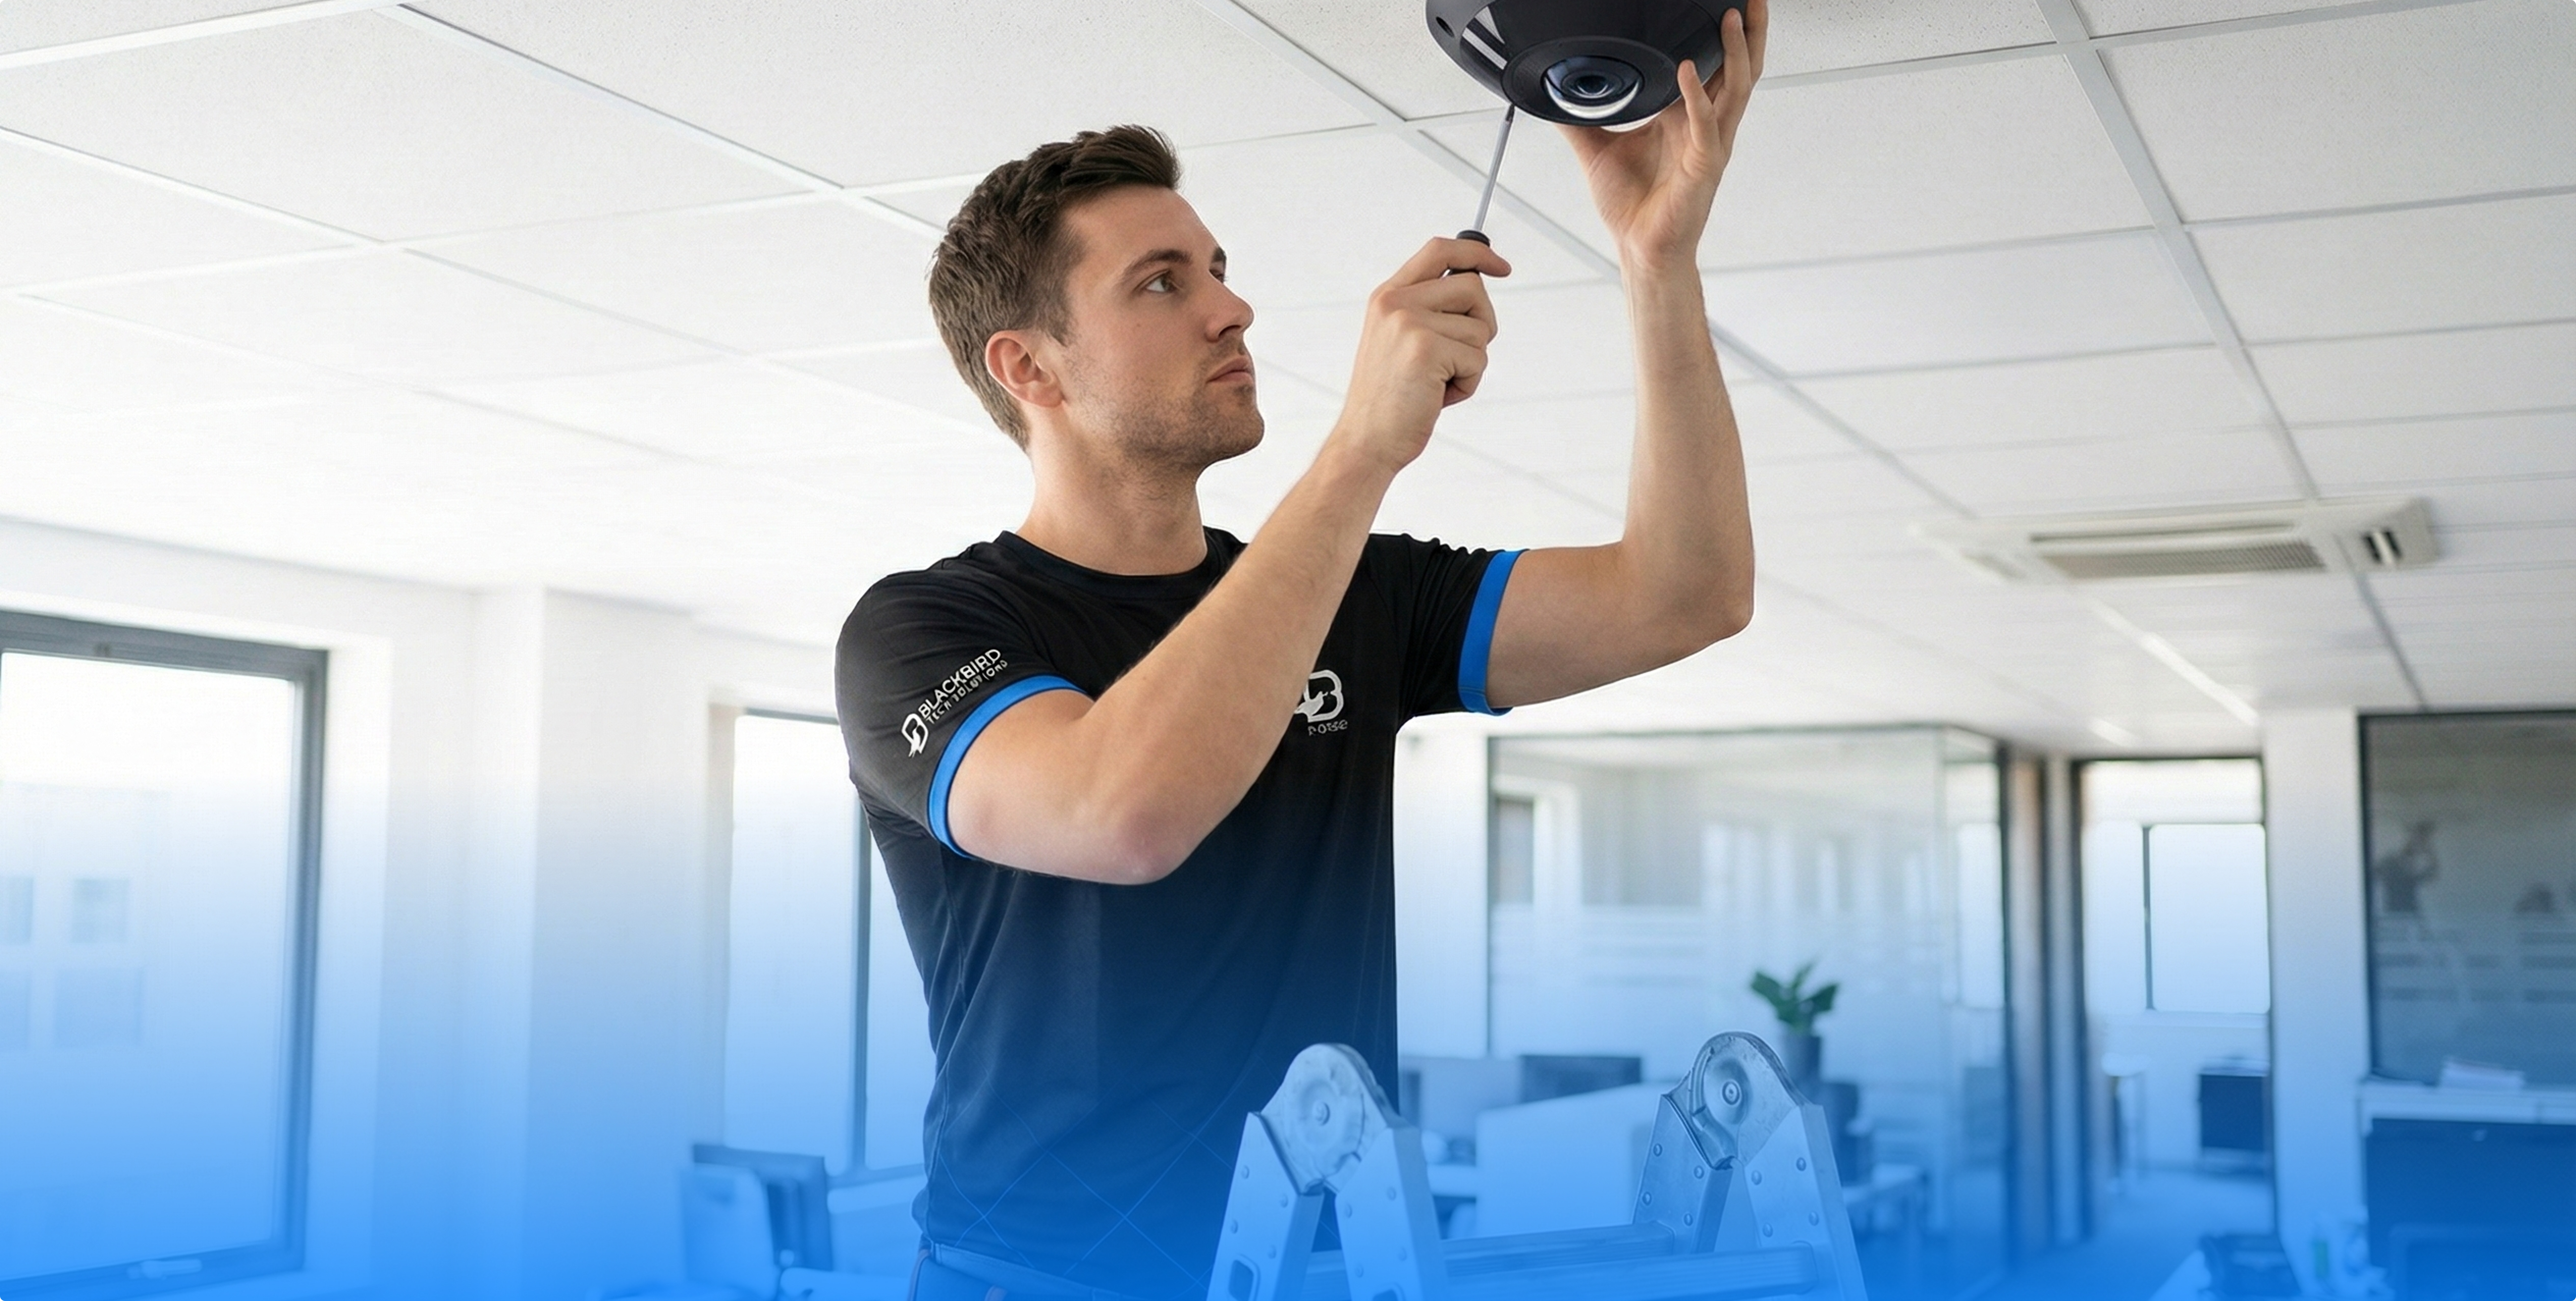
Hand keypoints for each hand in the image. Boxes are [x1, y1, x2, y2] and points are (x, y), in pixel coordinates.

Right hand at [1330, 236, 1510, 471]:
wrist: (1366, 441)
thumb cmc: (1390, 399)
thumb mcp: (1400, 341)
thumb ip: (1429, 309)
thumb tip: (1476, 283)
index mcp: (1388, 296)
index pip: (1439, 250)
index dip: (1477, 253)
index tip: (1501, 267)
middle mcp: (1395, 302)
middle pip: (1472, 287)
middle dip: (1481, 323)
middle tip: (1459, 357)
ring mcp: (1408, 322)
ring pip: (1479, 328)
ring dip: (1471, 362)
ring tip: (1438, 382)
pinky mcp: (1425, 349)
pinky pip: (1478, 359)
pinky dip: (1468, 384)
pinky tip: (1439, 396)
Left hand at [1562, 0, 1764, 267]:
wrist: (1639, 248)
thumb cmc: (1630, 205)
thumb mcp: (1595, 149)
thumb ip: (1578, 118)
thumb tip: (1551, 93)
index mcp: (1685, 117)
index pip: (1713, 66)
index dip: (1723, 36)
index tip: (1722, 4)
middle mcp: (1705, 126)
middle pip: (1739, 68)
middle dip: (1749, 31)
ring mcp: (1709, 145)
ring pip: (1735, 88)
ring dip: (1735, 51)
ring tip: (1731, 16)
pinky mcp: (1703, 167)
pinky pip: (1705, 126)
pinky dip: (1696, 97)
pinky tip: (1687, 71)